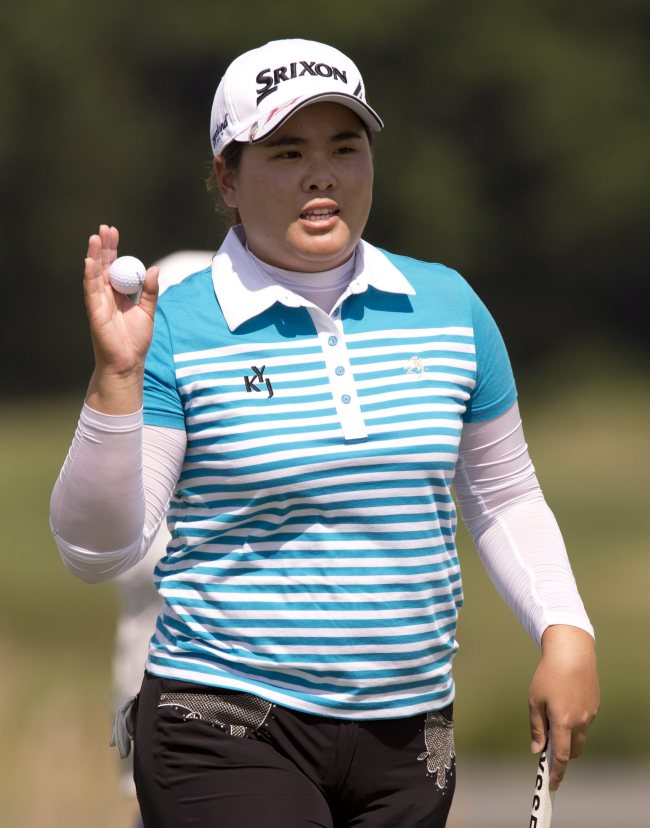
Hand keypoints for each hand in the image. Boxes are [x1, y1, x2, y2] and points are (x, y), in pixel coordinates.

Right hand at [83, 225, 158, 412]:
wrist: (128, 362)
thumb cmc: (136, 340)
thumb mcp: (148, 312)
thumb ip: (150, 292)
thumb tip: (154, 269)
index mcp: (119, 293)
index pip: (114, 266)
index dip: (113, 249)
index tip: (114, 232)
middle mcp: (106, 295)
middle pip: (102, 265)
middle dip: (103, 246)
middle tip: (105, 228)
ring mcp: (98, 302)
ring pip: (94, 274)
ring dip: (94, 255)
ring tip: (94, 237)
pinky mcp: (95, 312)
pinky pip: (91, 291)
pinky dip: (90, 276)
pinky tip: (89, 261)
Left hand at [528, 624, 598, 790]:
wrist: (572, 653)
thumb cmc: (548, 675)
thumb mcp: (535, 700)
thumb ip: (536, 728)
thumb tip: (536, 750)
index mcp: (563, 722)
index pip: (560, 756)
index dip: (556, 772)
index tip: (551, 784)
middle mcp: (580, 722)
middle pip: (573, 751)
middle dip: (561, 755)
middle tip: (546, 746)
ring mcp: (590, 715)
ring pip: (579, 736)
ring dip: (567, 736)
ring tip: (553, 713)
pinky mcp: (595, 706)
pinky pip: (584, 722)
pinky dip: (574, 722)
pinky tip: (564, 701)